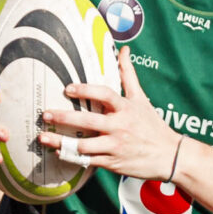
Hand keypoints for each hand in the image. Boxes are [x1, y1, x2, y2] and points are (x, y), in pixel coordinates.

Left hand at [40, 51, 182, 181]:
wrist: (169, 155)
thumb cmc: (152, 125)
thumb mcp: (141, 98)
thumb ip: (129, 75)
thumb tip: (124, 50)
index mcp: (126, 108)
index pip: (104, 95)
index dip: (85, 90)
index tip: (67, 88)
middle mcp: (120, 127)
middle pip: (88, 121)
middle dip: (64, 117)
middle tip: (46, 114)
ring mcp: (115, 146)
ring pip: (84, 145)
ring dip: (61, 142)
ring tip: (43, 137)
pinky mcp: (113, 163)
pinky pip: (88, 161)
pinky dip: (72, 156)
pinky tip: (59, 151)